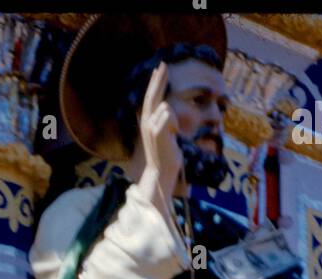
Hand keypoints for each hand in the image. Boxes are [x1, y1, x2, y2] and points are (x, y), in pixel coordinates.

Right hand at [136, 63, 182, 205]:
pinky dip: (175, 125)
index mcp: (148, 121)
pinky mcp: (157, 129)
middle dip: (159, 78)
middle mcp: (146, 121)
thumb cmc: (166, 156)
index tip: (158, 69)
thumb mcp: (164, 135)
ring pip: (167, 107)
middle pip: (153, 94)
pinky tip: (172, 137)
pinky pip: (170, 115)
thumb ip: (164, 121)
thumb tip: (167, 108)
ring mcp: (150, 125)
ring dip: (174, 120)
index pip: (151, 97)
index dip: (155, 82)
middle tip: (164, 63)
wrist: (161, 172)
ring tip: (172, 136)